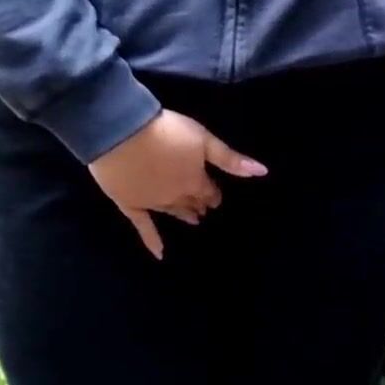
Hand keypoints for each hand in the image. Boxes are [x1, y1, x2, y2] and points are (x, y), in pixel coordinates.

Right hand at [87, 109, 266, 258]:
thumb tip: (263, 172)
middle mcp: (176, 196)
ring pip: (171, 211)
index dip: (213, 193)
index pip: (209, 191)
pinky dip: (151, 240)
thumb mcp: (204, 139)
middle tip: (204, 210)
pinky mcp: (129, 203)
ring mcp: (152, 202)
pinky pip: (142, 225)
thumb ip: (230, 159)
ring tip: (192, 220)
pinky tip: (160, 254)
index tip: (216, 198)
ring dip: (182, 215)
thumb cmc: (166, 131)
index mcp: (195, 181)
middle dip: (199, 204)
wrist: (121, 131)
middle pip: (190, 202)